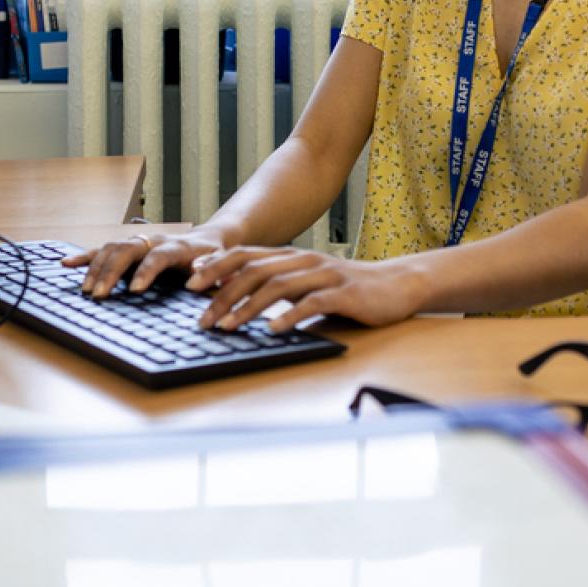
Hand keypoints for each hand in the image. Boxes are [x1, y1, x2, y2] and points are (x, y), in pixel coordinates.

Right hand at [63, 228, 229, 297]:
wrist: (208, 240)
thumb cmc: (214, 258)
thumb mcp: (221, 264)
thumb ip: (210, 270)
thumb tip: (198, 274)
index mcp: (178, 247)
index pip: (158, 256)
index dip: (146, 271)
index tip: (135, 290)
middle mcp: (155, 240)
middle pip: (127, 250)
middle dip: (111, 272)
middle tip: (100, 295)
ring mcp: (140, 241)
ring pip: (112, 248)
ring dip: (96, 267)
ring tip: (87, 290)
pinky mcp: (129, 246)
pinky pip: (103, 249)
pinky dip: (84, 256)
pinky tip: (66, 264)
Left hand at [187, 247, 428, 334]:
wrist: (397, 285)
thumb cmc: (348, 289)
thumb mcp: (308, 284)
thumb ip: (279, 287)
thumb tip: (237, 300)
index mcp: (291, 257)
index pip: (245, 256)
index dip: (216, 267)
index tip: (190, 284)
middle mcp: (303, 261)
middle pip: (254, 271)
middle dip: (223, 294)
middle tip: (202, 318)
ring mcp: (324, 275)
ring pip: (278, 286)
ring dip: (248, 307)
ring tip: (228, 327)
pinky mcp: (343, 293)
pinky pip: (311, 303)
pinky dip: (289, 316)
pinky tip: (273, 330)